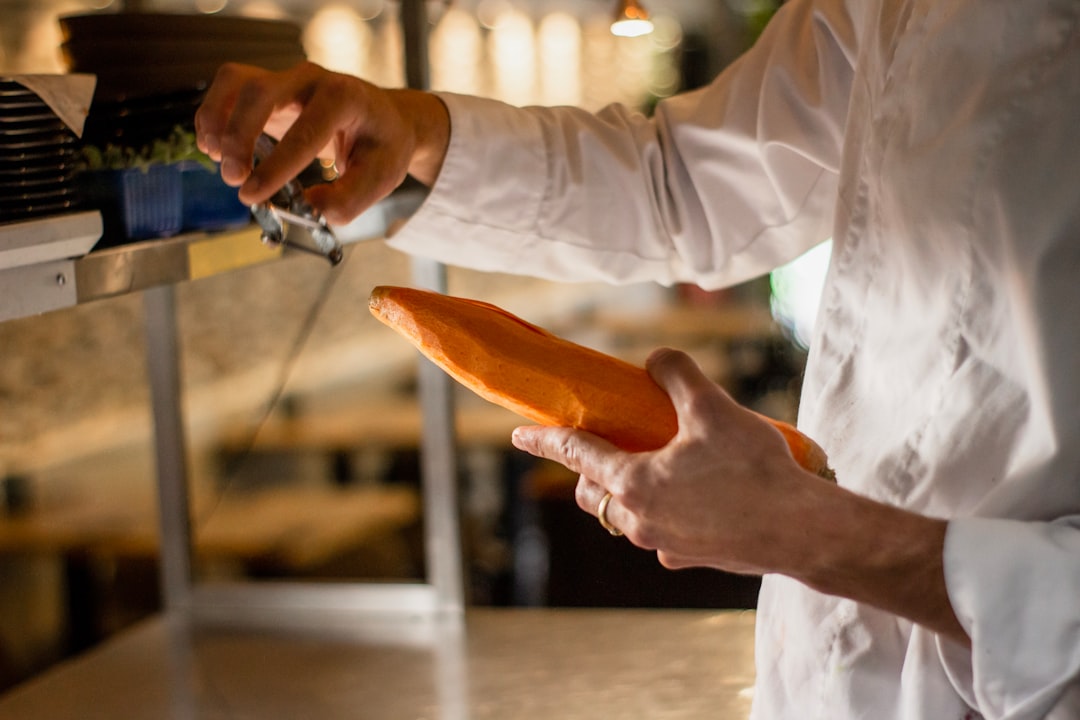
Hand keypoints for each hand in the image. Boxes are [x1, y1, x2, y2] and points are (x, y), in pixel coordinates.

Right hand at [194, 61, 449, 224]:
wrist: (384, 119)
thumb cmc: (382, 146)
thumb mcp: (381, 176)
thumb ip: (350, 198)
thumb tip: (313, 210)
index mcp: (345, 97)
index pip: (306, 129)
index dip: (276, 165)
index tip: (254, 194)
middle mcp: (311, 80)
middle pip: (259, 91)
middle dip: (239, 135)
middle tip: (234, 178)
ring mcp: (286, 79)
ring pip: (236, 81)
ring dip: (216, 119)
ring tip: (215, 157)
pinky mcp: (268, 89)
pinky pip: (229, 89)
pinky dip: (214, 116)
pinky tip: (215, 148)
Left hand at [512, 347, 821, 576]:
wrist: (802, 531)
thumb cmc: (754, 469)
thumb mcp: (712, 407)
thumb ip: (677, 375)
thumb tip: (657, 360)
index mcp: (633, 482)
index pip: (576, 453)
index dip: (544, 439)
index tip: (518, 434)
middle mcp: (639, 519)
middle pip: (594, 494)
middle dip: (587, 473)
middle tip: (599, 450)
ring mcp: (664, 543)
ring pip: (626, 517)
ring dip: (627, 494)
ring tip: (652, 469)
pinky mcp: (692, 557)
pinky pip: (662, 533)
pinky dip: (664, 513)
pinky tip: (694, 497)